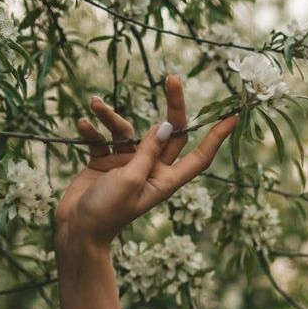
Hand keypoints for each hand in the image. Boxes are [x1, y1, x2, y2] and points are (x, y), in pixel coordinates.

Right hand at [54, 74, 237, 248]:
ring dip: (111, 117)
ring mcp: (129, 165)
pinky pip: (103, 139)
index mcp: (166, 180)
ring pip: (128, 131)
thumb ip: (148, 151)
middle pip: (169, 133)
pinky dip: (93, 130)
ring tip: (96, 105)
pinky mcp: (105, 162)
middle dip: (172, 106)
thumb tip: (167, 125)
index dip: (216, 138)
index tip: (232, 116)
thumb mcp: (130, 179)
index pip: (199, 156)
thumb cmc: (107, 211)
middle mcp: (151, 169)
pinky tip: (83, 124)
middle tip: (172, 79)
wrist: (76, 229)